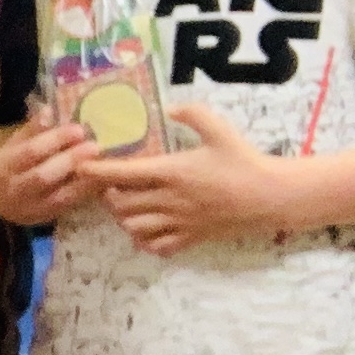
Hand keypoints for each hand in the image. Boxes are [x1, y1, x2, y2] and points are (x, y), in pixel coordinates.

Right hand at [0, 119, 94, 225]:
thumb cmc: (12, 165)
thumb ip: (32, 130)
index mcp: (4, 166)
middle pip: (44, 176)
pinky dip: (88, 192)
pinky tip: (102, 178)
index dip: (55, 140)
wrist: (0, 201)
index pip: (30, 152)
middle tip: (95, 146)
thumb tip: (49, 110)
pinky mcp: (47, 218)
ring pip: (60, 196)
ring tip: (104, 163)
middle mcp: (14, 189)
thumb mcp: (14, 145)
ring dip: (84, 179)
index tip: (79, 129)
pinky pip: (70, 205)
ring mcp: (31, 207)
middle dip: (71, 160)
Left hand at [85, 104, 285, 254]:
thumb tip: (169, 108)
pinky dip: (145, 239)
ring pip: (133, 227)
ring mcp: (179, 222)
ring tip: (129, 205)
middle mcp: (170, 200)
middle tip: (112, 184)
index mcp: (173, 172)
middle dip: (109, 195)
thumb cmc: (245, 162)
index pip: (122, 174)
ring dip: (124, 217)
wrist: (272, 196)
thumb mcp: (221, 131)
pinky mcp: (191, 237)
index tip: (83, 166)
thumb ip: (193, 115)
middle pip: (120, 204)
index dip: (97, 171)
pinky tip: (149, 227)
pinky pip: (156, 246)